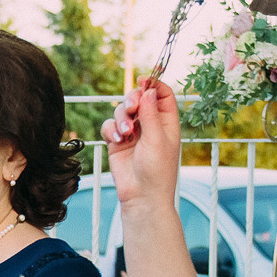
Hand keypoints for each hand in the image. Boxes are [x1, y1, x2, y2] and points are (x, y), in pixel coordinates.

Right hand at [101, 77, 183, 210]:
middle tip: (132, 106)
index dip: (154, 85)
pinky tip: (116, 140)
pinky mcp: (117, 141)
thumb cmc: (157, 171)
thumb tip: (149, 91)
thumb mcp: (158, 139)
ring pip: (122, 110)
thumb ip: (151, 114)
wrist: (142, 196)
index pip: (162, 95)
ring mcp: (133, 133)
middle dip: (132, 99)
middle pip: (139, 98)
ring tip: (125, 133)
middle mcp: (150, 124)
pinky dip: (111, 129)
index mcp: (167, 122)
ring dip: (121, 117)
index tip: (144, 80)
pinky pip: (109, 125)